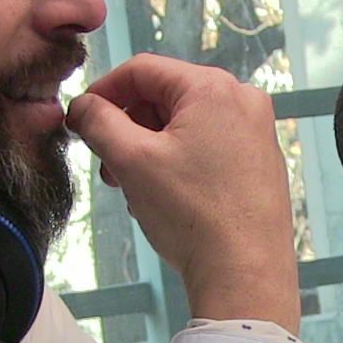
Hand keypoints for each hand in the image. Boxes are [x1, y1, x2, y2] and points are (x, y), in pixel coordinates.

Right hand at [66, 54, 299, 332]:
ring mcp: (257, 132)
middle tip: (109, 166)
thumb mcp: (130, 160)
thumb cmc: (193, 215)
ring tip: (135, 188)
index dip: (103, 92)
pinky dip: (179, 162)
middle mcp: (243, 101)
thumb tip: (82, 106)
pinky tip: (166, 198)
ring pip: (185, 124)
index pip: (142, 70)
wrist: (245, 273)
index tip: (81, 119)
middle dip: (129, 127)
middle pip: (165, 96)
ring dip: (150, 149)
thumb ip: (98, 121)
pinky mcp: (260, 162)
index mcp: (213, 88)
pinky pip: (208, 146)